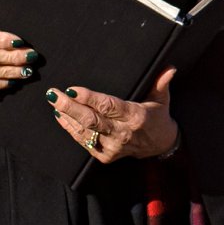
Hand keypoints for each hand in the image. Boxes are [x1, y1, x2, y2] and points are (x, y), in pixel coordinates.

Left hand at [49, 68, 178, 163]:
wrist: (160, 146)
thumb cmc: (158, 117)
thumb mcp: (162, 100)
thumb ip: (161, 83)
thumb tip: (169, 68)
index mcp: (135, 117)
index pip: (108, 106)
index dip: (89, 98)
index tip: (72, 89)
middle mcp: (122, 133)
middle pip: (91, 120)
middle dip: (69, 107)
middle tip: (54, 94)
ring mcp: (112, 147)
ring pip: (84, 132)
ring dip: (66, 117)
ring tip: (54, 102)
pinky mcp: (105, 156)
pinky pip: (84, 142)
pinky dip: (70, 129)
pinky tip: (61, 117)